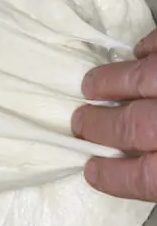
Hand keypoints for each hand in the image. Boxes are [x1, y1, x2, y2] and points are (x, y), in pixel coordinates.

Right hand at [72, 30, 156, 200]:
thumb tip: (143, 168)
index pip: (142, 177)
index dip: (112, 176)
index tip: (91, 172)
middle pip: (131, 126)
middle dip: (98, 125)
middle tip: (80, 123)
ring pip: (142, 78)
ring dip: (110, 82)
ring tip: (92, 86)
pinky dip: (146, 48)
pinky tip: (139, 54)